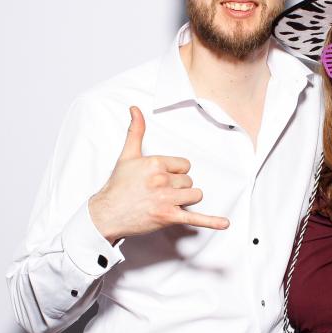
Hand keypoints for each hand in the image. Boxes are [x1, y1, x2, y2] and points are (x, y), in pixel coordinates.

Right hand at [88, 106, 229, 242]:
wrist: (107, 213)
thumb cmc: (118, 186)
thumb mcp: (127, 155)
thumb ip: (135, 131)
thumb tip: (135, 109)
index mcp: (156, 163)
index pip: (184, 165)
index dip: (175, 173)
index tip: (160, 179)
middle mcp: (162, 180)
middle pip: (189, 181)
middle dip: (178, 187)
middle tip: (159, 192)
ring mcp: (166, 199)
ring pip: (194, 195)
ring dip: (186, 200)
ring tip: (168, 202)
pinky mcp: (168, 217)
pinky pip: (195, 218)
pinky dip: (211, 221)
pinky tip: (224, 223)